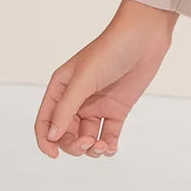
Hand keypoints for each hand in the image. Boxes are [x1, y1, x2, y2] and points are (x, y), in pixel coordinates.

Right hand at [34, 0, 177, 159]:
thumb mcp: (84, 78)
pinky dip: (107, 146)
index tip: (55, 154)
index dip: (46, 141)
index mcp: (61, 88)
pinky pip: (107, 135)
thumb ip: (66, 108)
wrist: (145, 36)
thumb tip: (50, 136)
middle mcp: (77, 99)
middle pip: (65, 134)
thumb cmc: (111, 49)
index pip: (45, 121)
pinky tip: (110, 148)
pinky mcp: (116, 109)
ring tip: (101, 146)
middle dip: (73, 145)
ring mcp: (97, 105)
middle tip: (88, 143)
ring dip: (90, 149)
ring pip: (86, 138)